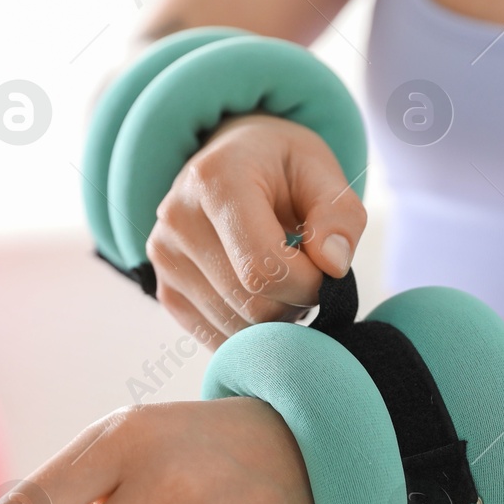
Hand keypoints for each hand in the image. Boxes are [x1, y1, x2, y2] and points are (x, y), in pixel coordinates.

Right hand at [148, 114, 366, 348]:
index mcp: (215, 180)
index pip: (262, 267)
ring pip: (236, 329)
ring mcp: (164, 259)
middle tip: (307, 273)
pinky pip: (216, 340)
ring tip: (283, 280)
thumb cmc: (282, 169)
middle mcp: (177, 219)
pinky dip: (251, 332)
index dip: (308, 284)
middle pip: (250, 303)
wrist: (234, 163)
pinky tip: (261, 297)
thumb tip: (333, 265)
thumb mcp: (322, 171)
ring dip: (275, 320)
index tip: (326, 270)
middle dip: (295, 302)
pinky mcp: (165, 291)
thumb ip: (340, 215)